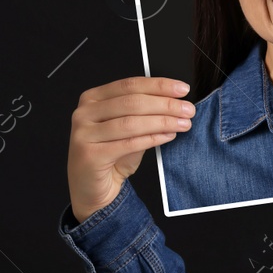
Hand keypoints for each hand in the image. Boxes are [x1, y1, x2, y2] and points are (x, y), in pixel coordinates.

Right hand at [68, 77, 193, 222]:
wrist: (93, 188)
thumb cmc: (111, 155)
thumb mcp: (128, 129)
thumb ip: (144, 113)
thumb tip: (175, 102)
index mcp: (92, 99)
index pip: (130, 85)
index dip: (159, 85)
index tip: (182, 89)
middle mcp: (84, 113)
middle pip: (132, 102)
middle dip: (166, 104)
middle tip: (188, 109)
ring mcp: (84, 134)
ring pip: (131, 122)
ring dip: (163, 122)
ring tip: (183, 124)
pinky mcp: (90, 155)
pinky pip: (129, 144)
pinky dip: (153, 138)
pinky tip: (169, 136)